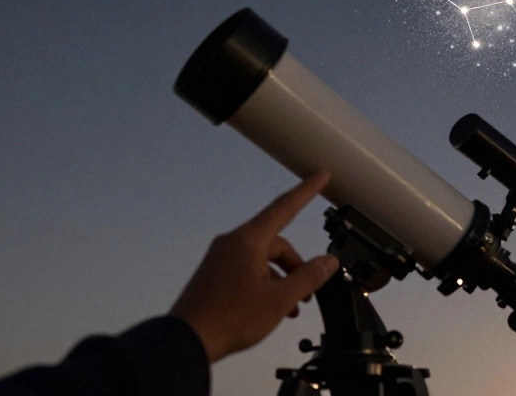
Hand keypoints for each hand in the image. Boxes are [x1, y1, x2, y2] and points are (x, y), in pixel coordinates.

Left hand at [169, 171, 339, 363]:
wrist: (187, 340)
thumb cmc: (231, 318)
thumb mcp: (279, 300)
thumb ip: (308, 277)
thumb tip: (328, 261)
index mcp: (249, 240)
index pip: (285, 207)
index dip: (306, 190)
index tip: (321, 174)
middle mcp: (233, 242)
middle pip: (275, 242)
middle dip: (296, 265)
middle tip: (309, 292)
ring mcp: (220, 258)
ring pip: (261, 258)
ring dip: (280, 279)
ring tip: (292, 307)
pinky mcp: (214, 274)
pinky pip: (246, 269)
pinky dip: (263, 283)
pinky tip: (270, 309)